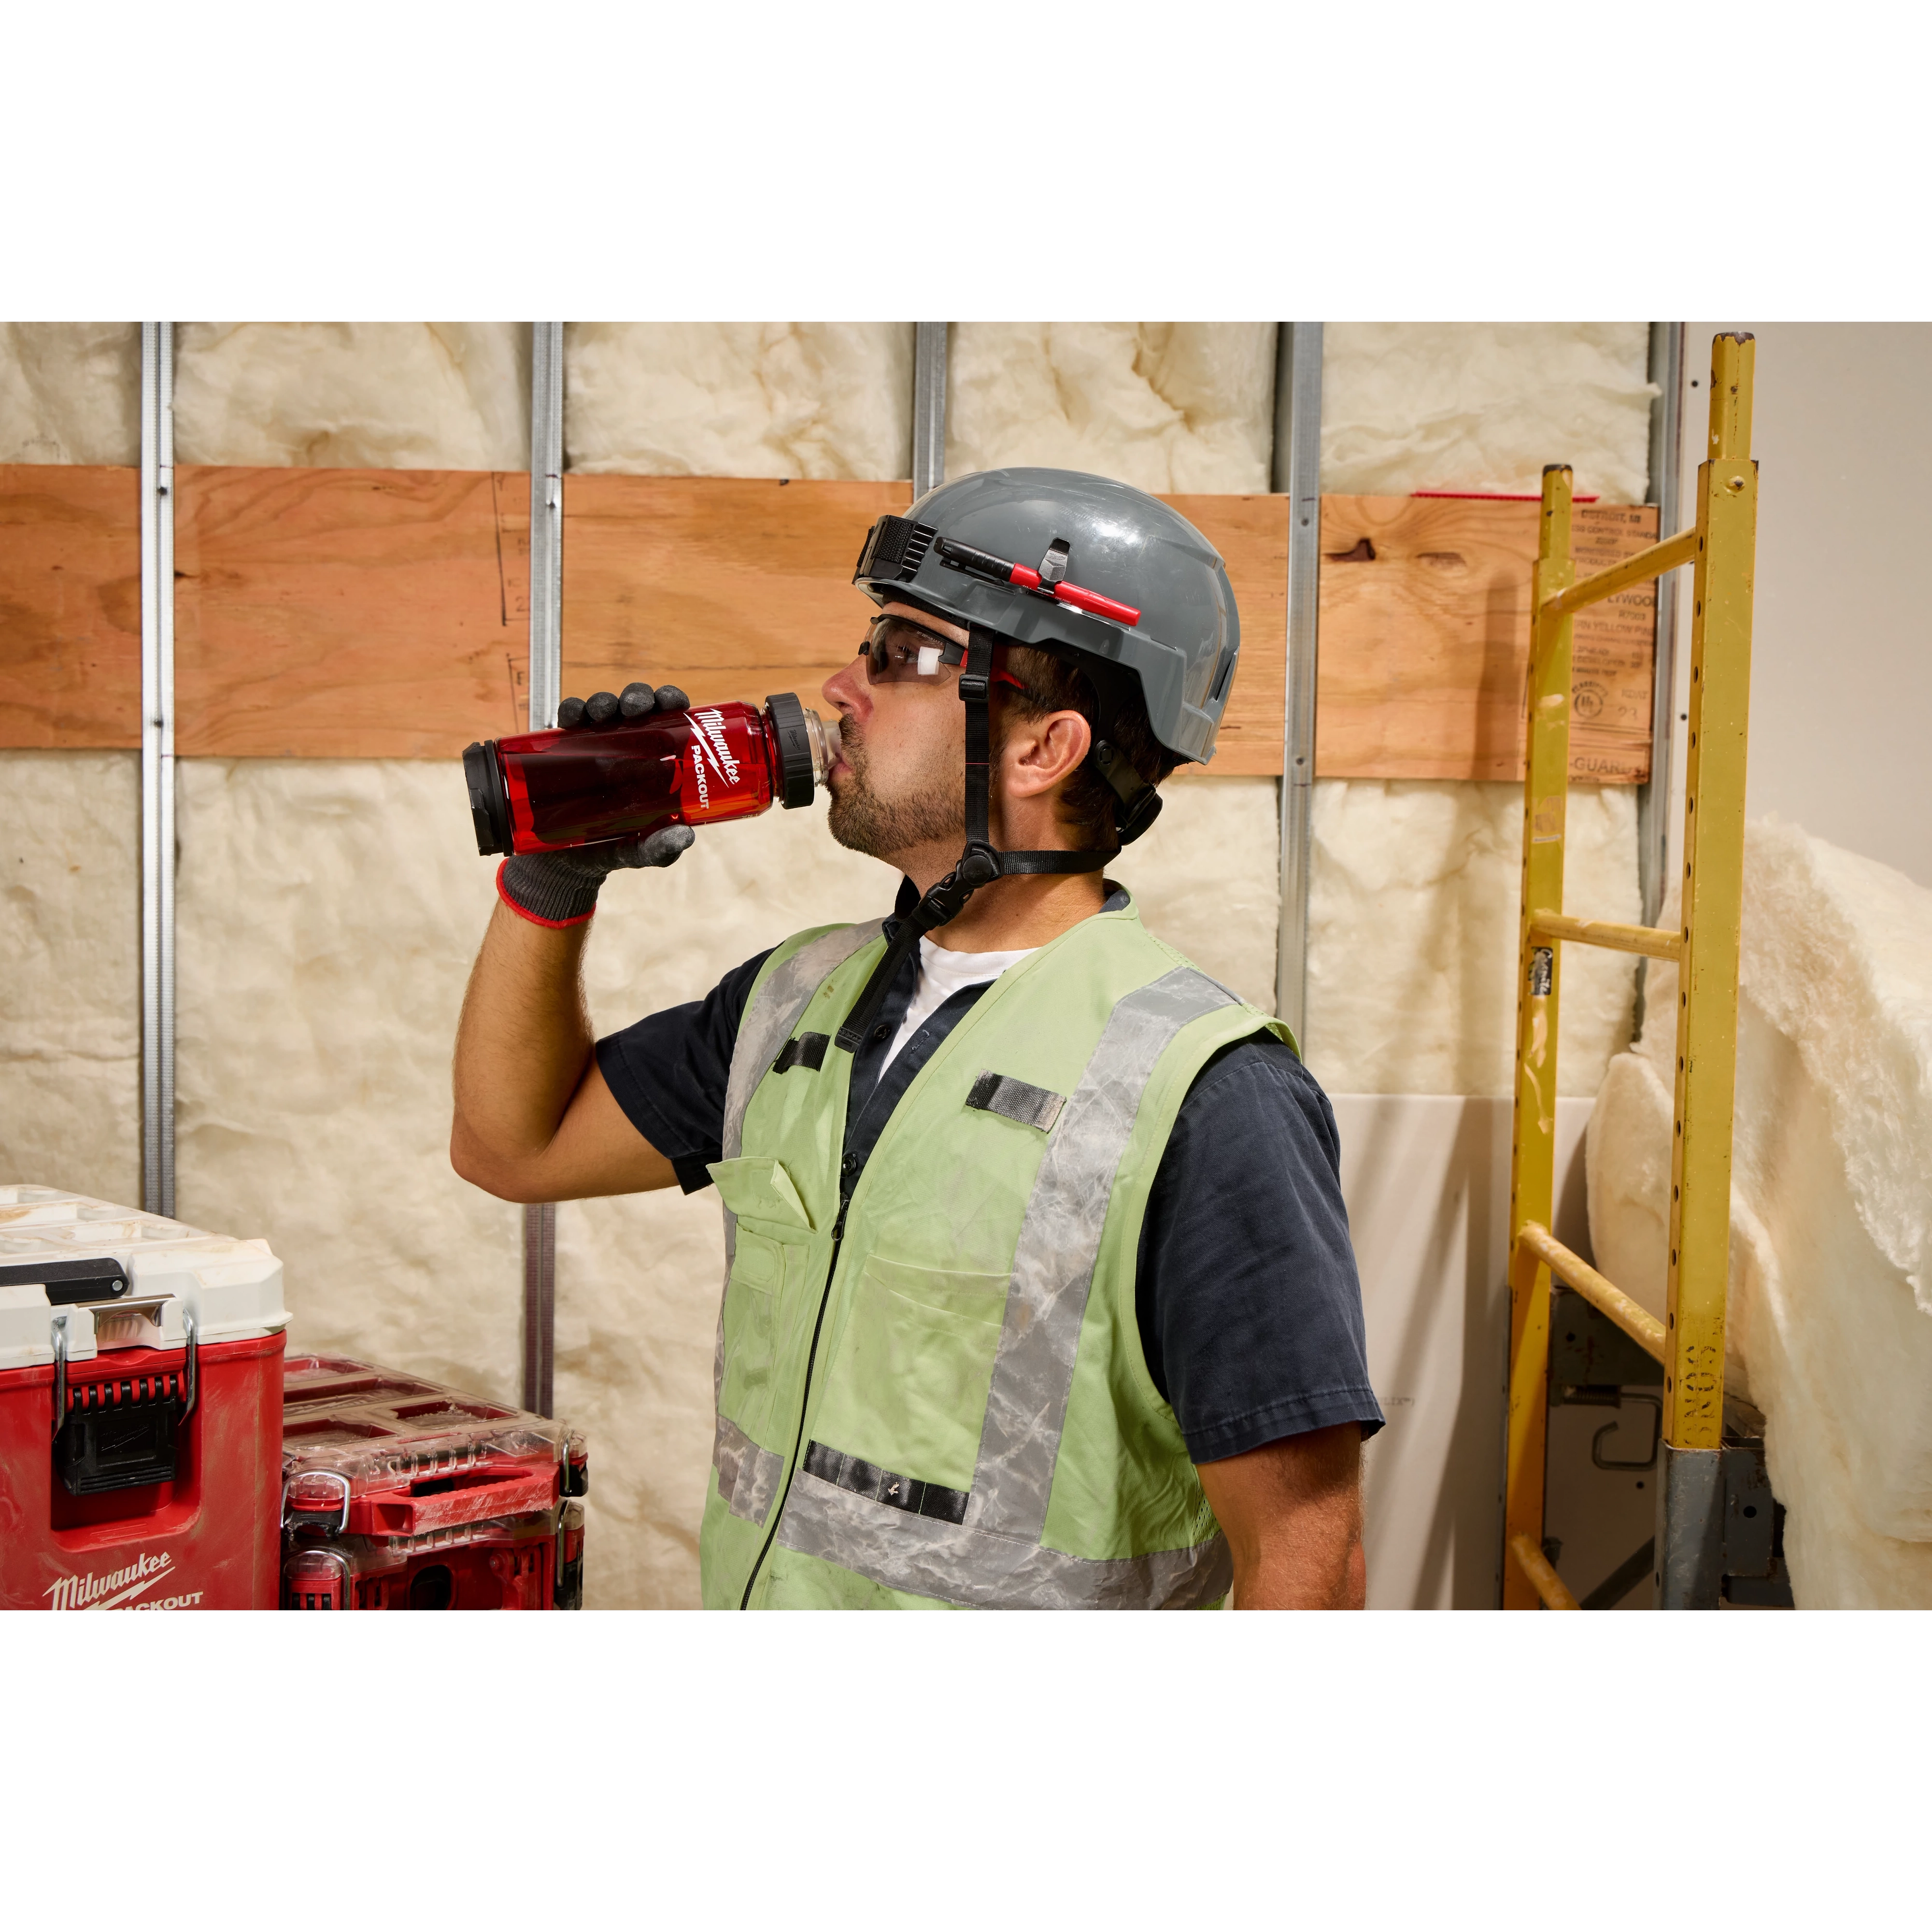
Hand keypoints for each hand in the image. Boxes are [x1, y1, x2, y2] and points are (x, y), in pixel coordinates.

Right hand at [497, 680, 695, 925]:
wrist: (562, 864)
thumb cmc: (611, 849)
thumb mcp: (639, 852)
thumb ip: (660, 848)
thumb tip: (684, 836)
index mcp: (653, 759)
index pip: (669, 720)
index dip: (672, 702)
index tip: (674, 703)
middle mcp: (625, 745)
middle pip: (636, 707)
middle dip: (638, 696)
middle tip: (636, 707)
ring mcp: (592, 745)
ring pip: (601, 708)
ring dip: (604, 701)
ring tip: (603, 712)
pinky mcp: (561, 750)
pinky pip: (565, 722)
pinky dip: (570, 711)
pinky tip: (573, 716)